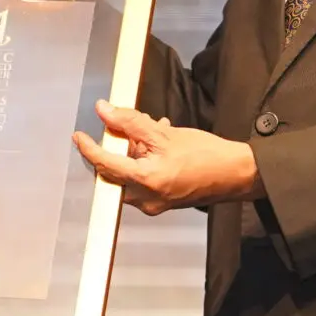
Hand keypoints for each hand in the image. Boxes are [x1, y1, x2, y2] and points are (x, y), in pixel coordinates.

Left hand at [73, 102, 262, 214]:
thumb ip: (130, 122)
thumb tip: (105, 111)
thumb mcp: (164, 133)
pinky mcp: (161, 202)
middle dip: (117, 147)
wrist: (236, 174)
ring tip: (151, 131)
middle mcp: (144, 199)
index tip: (80, 136)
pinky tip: (159, 144)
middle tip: (125, 126)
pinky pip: (141, 180)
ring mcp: (153, 203)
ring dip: (132, 152)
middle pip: (114, 171)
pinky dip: (143, 162)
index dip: (88, 148)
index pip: (104, 164)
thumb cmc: (207, 154)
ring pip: (128, 174)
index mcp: (145, 181)